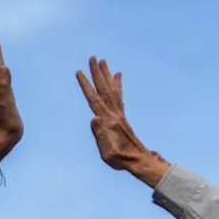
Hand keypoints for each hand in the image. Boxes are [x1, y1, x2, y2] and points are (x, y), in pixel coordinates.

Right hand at [76, 56, 168, 185]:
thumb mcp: (107, 152)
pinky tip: (118, 76)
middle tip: (93, 57)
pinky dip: (117, 84)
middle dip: (97, 73)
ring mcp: (119, 114)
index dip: (86, 85)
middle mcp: (115, 114)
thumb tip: (94, 117)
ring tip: (103, 60)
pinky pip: (119, 96)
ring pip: (112, 89)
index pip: (94, 99)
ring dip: (106, 74)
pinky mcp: (122, 117)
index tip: (79, 72)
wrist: (138, 161)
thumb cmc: (120, 160)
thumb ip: (100, 135)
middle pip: (104, 89)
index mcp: (108, 121)